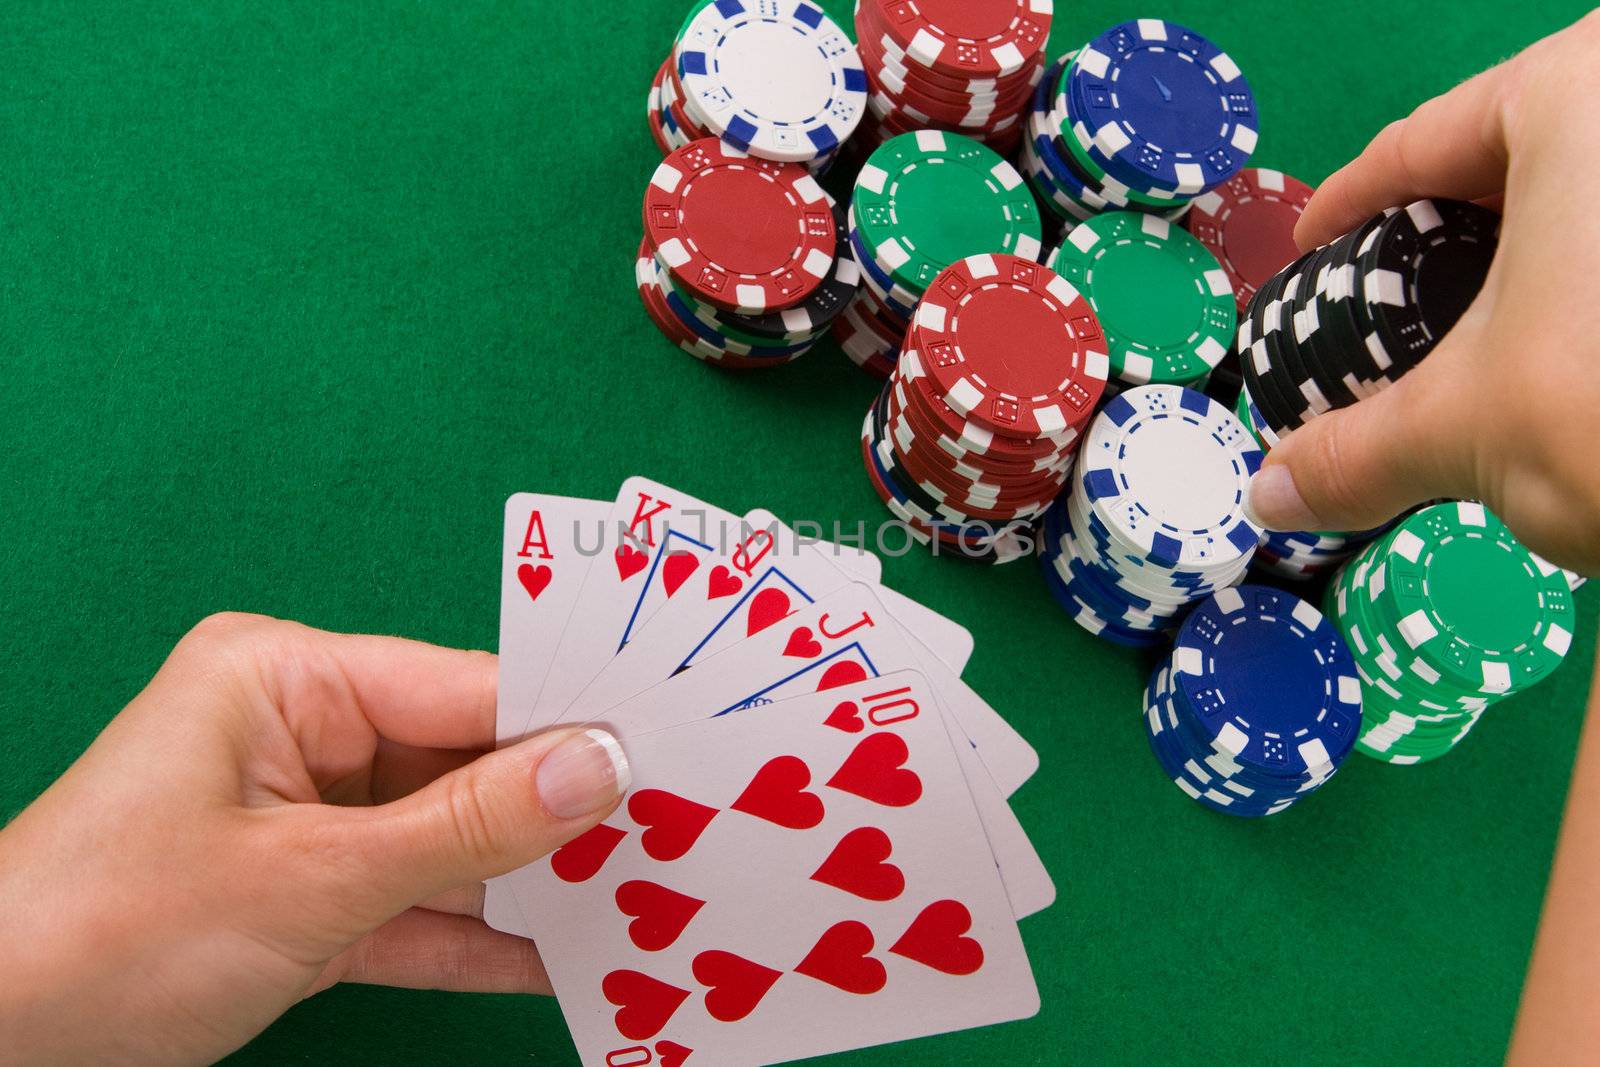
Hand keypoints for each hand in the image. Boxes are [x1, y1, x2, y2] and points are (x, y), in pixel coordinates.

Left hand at [0, 613, 629, 1065]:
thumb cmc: (102, 936)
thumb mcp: (310, 879)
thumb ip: (466, 827)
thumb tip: (597, 770)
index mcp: (283, 679)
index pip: (460, 687)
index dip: (564, 724)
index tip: (667, 752)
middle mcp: (300, 735)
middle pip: (464, 764)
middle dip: (555, 810)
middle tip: (674, 832)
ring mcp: (305, 823)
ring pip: (447, 842)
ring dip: (527, 883)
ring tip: (643, 898)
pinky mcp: (305, 902)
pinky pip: (415, 911)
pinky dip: (475, 941)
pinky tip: (561, 958)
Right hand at [1244, 11, 1599, 573]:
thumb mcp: (1466, 429)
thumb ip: (1353, 452)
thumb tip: (1266, 492)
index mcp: (1580, 93)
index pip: (1422, 140)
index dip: (1351, 204)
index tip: (1316, 248)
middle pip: (1521, 155)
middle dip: (1453, 234)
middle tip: (1393, 308)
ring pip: (1597, 196)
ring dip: (1539, 263)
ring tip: (1484, 344)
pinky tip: (1583, 357)